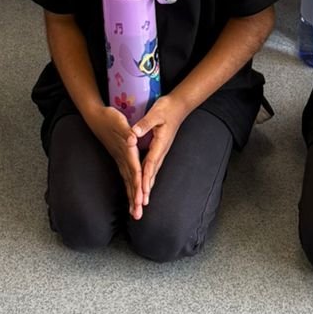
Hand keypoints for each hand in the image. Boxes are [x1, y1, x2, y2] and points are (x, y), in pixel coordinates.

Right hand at [87, 103, 144, 218]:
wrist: (95, 116)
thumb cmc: (108, 117)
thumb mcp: (118, 121)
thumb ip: (126, 131)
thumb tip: (132, 140)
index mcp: (126, 151)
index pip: (134, 171)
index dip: (137, 185)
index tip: (141, 200)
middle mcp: (123, 158)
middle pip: (130, 181)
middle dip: (134, 199)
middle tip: (137, 215)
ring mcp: (120, 160)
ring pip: (127, 181)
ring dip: (132, 197)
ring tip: (135, 213)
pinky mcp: (119, 158)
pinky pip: (126, 176)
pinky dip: (129, 188)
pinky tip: (132, 197)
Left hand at [131, 93, 187, 208]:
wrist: (178, 106)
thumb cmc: (167, 108)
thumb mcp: (156, 113)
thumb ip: (145, 124)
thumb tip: (134, 134)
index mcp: (159, 144)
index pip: (150, 164)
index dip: (145, 178)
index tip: (141, 192)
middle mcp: (160, 151)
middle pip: (151, 174)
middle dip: (145, 191)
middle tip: (140, 207)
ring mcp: (160, 152)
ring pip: (152, 173)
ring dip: (146, 188)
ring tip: (141, 203)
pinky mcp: (158, 150)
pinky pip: (151, 168)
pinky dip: (146, 179)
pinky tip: (143, 186)